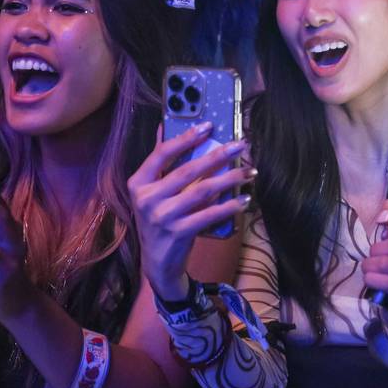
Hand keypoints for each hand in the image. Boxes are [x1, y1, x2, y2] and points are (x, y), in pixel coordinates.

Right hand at [128, 123, 252, 300]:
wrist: (157, 263)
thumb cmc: (158, 219)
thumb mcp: (150, 192)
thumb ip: (158, 161)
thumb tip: (163, 125)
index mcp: (138, 183)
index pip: (162, 153)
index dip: (186, 138)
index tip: (208, 126)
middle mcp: (147, 199)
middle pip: (188, 170)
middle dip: (218, 155)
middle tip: (241, 145)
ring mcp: (162, 217)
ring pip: (202, 191)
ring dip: (229, 179)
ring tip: (249, 171)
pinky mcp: (179, 232)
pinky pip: (210, 214)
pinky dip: (229, 206)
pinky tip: (244, 199)